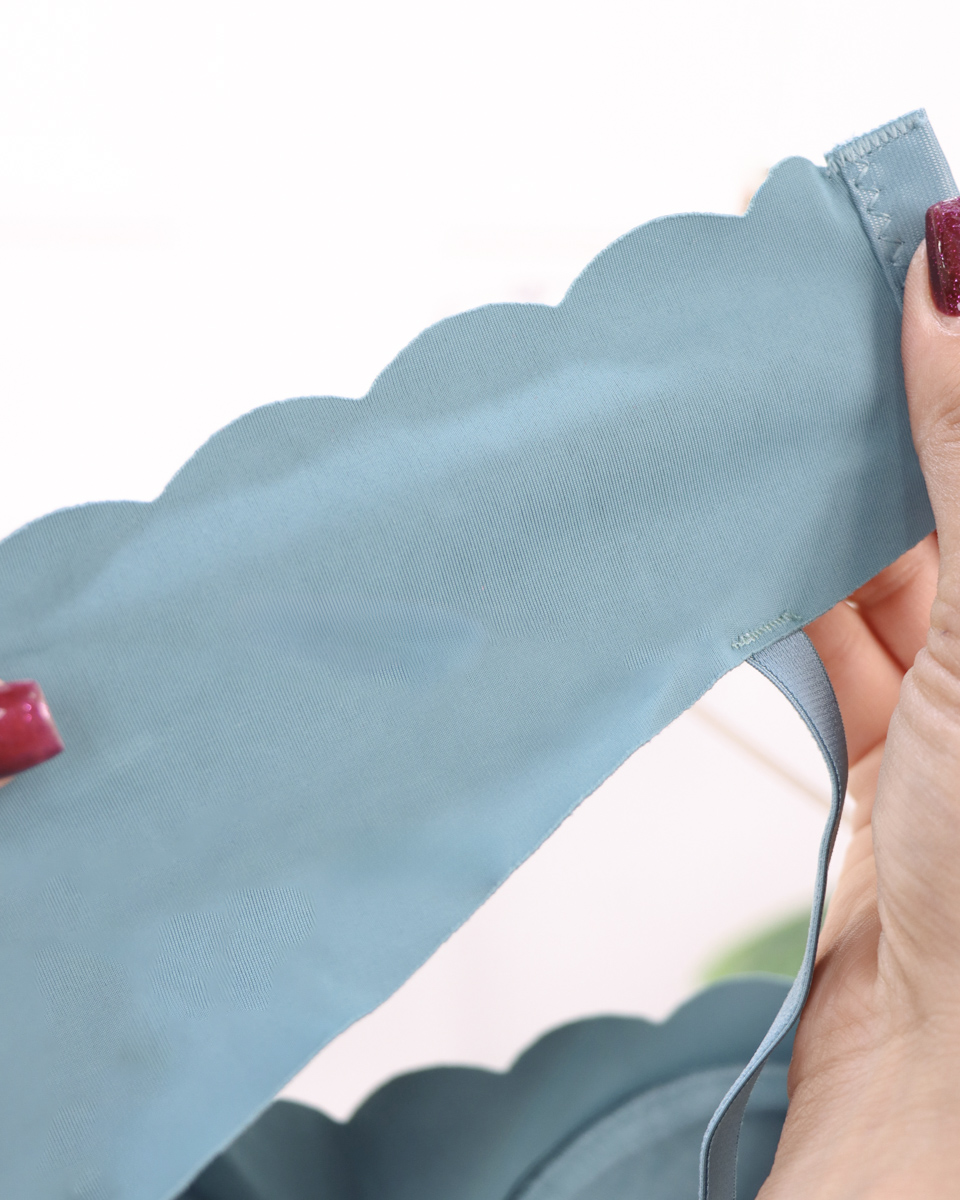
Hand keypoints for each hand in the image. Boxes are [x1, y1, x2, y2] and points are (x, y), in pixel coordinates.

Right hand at [759, 205, 959, 1196]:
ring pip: (888, 562)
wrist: (940, 1074)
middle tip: (802, 328)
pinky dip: (787, 592)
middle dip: (885, 413)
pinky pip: (834, 641)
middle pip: (956, 493)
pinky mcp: (884, 751)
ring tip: (757, 422)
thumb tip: (949, 276)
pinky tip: (746, 537)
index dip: (958, 350)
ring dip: (824, 503)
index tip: (894, 257)